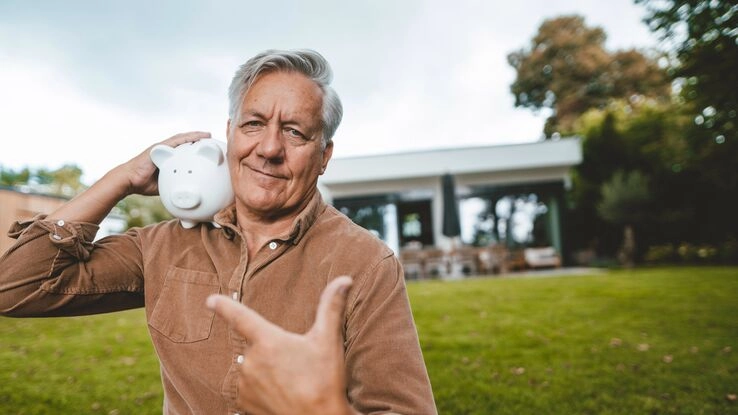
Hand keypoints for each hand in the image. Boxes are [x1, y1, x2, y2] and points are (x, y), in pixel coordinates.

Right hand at [119, 131, 210, 195]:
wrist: (129, 181)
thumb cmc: (143, 184)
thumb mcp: (164, 183)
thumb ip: (173, 183)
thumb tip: (185, 192)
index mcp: (166, 157)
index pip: (183, 149)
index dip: (194, 146)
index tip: (207, 146)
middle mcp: (165, 150)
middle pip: (184, 142)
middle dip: (197, 139)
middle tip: (211, 137)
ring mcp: (161, 148)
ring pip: (181, 139)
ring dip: (194, 136)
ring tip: (207, 135)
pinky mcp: (158, 148)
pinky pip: (175, 142)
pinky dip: (186, 138)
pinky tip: (196, 137)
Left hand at [206, 276, 358, 414]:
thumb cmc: (324, 381)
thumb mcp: (329, 341)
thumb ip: (331, 307)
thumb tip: (344, 279)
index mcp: (267, 341)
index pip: (240, 317)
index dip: (224, 306)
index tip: (210, 300)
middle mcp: (251, 362)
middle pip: (255, 347)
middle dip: (271, 351)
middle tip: (295, 365)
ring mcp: (245, 385)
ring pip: (252, 369)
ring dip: (265, 371)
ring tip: (290, 382)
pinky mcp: (244, 404)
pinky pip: (247, 390)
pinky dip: (260, 390)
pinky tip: (279, 395)